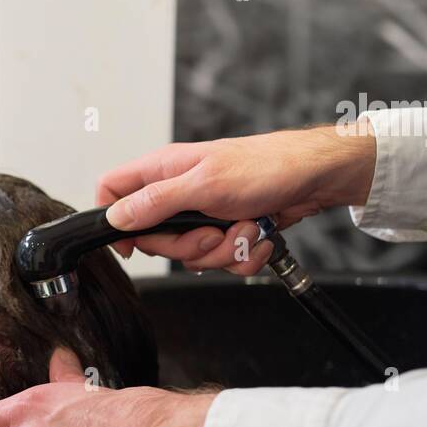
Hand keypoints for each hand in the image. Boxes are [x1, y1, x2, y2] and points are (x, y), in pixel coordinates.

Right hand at [96, 124, 376, 274]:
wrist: (313, 178)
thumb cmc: (265, 167)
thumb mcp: (203, 185)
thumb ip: (155, 202)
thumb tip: (115, 216)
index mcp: (163, 171)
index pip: (113, 192)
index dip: (113, 220)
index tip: (131, 244)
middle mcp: (178, 192)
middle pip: (154, 238)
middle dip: (187, 246)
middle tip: (211, 232)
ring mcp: (202, 213)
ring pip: (190, 254)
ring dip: (221, 251)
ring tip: (243, 228)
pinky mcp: (225, 230)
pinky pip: (220, 259)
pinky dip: (242, 255)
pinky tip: (257, 236)